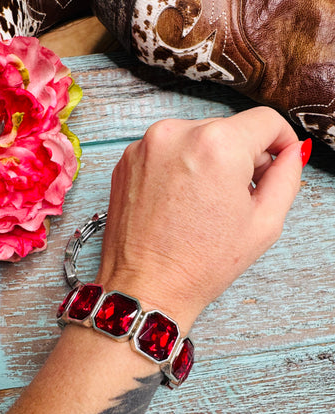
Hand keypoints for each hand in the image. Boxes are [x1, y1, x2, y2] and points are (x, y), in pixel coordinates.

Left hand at [96, 107, 306, 331]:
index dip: (280, 141)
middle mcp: (177, 134)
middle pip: (229, 129)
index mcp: (217, 146)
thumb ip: (286, 177)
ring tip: (204, 204)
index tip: (278, 160)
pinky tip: (179, 202)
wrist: (146, 286)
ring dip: (208, 161)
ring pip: (197, 138)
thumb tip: (291, 152)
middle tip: (238, 197)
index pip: (265, 120)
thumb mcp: (264, 223)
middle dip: (242, 156)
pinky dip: (179, 167)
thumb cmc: (200, 264)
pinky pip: (168, 150)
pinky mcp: (127, 159)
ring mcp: (146, 145)